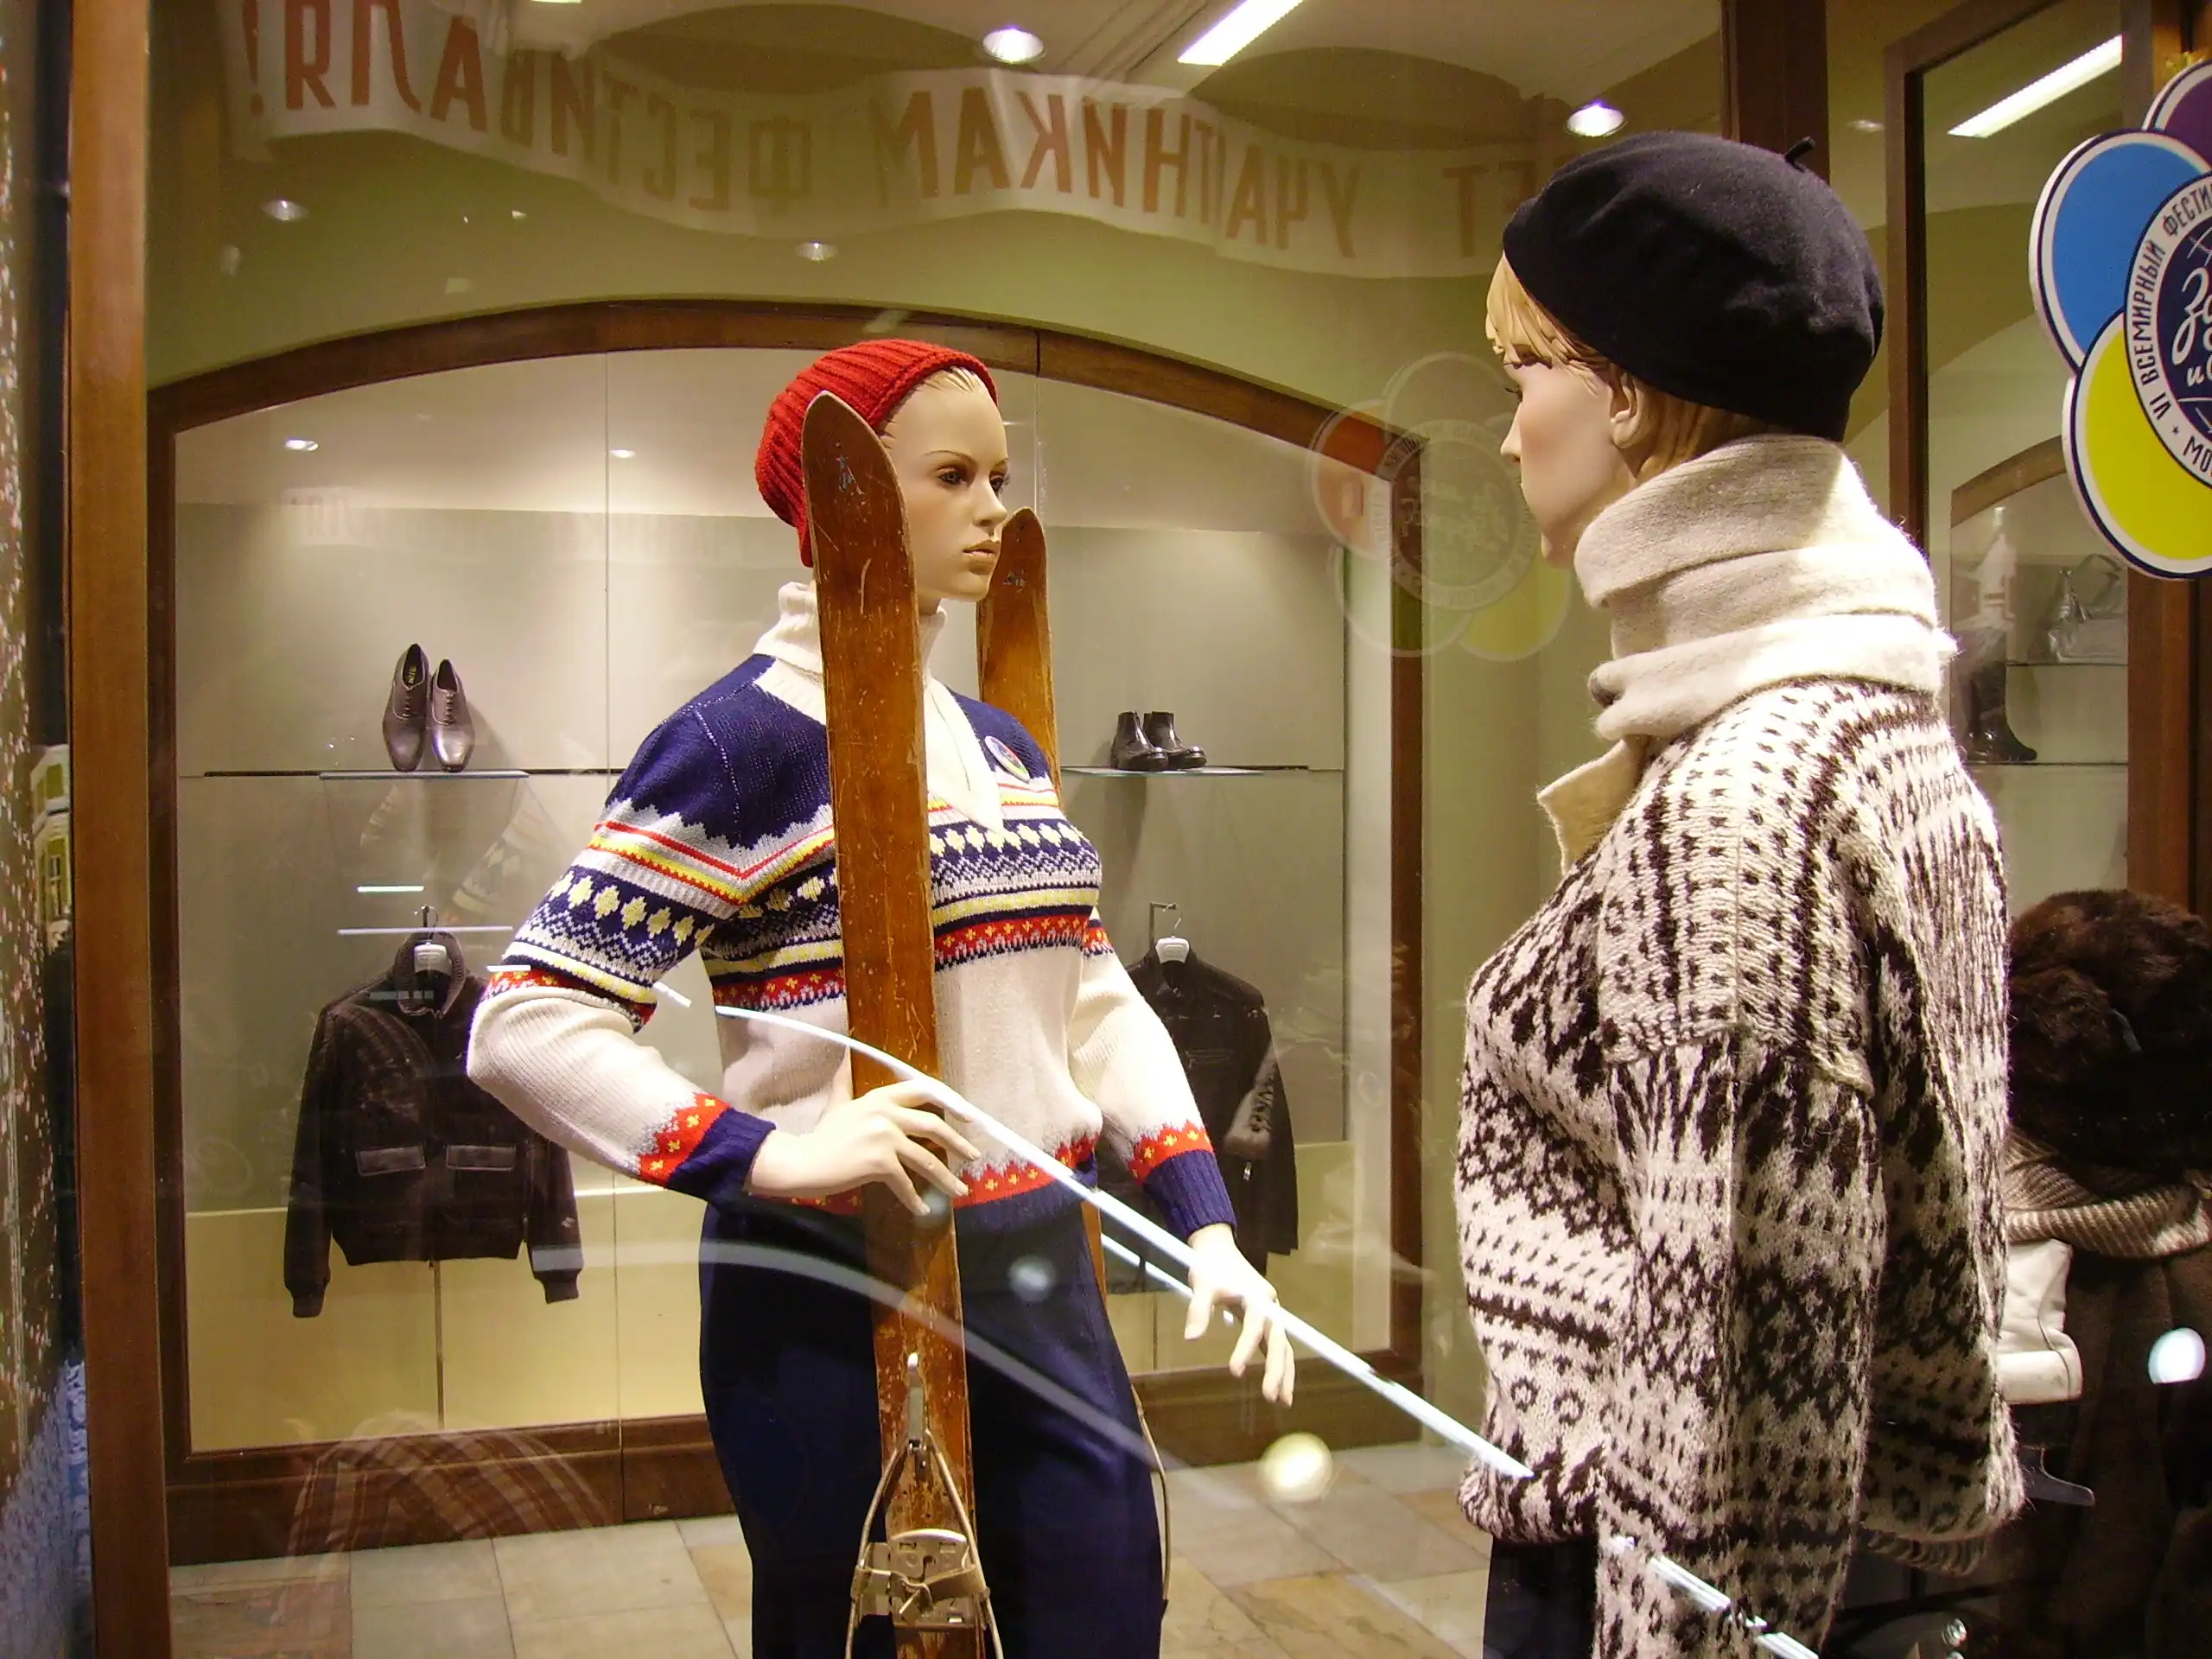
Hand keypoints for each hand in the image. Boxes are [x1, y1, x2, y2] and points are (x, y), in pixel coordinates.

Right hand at [745, 1079, 979, 1216]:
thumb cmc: (821, 1137)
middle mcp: (885, 1113)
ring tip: (959, 1191)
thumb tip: (844, 1058)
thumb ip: (845, 1084)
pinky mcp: (879, 1162)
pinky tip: (922, 1210)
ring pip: (925, 1158)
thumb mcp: (838, 1105)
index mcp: (880, 1098)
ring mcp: (883, 1137)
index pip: (924, 1091)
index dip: (951, 1102)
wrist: (801, 1162)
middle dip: (958, 1143)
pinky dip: (915, 1199)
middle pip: (933, 1126)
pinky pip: (905, 1183)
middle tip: (973, 1157)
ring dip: (946, 1178)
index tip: (969, 1117)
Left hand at [1184, 1223, 1293, 1404]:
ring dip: (1285, 1372)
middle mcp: (1270, 1306)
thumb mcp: (1202, 1284)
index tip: (1234, 1372)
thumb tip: (1191, 1339)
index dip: (1245, 1349)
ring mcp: (1270, 1313)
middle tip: (1270, 1397)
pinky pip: (1276, 1344)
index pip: (1255, 1327)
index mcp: (1257, 1296)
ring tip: (1284, 1401)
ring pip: (1283, 1346)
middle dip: (1277, 1370)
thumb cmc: (1210, 1266)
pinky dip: (1279, 1364)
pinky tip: (1280, 1384)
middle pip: (1278, 1341)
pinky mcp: (1266, 1319)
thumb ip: (1198, 1310)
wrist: (1218, 1248)